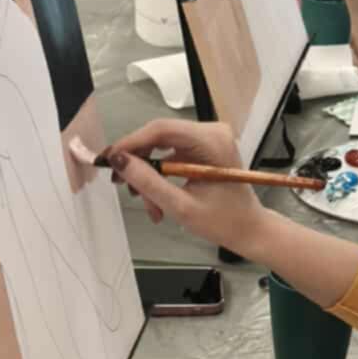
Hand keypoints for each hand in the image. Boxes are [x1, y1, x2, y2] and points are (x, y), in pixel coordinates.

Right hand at [100, 118, 268, 255]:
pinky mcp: (204, 148)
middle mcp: (211, 132)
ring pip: (163, 148)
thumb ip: (149, 183)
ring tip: (148, 206)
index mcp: (212, 141)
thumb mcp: (181, 206)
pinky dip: (161, 177)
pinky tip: (158, 201)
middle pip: (160, 136)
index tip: (108, 159)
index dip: (131, 143)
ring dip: (150, 176)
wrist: (249, 229)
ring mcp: (209, 138)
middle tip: (120, 185)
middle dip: (139, 163)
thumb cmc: (223, 222)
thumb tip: (119, 161)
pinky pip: (172, 155)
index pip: (161, 130)